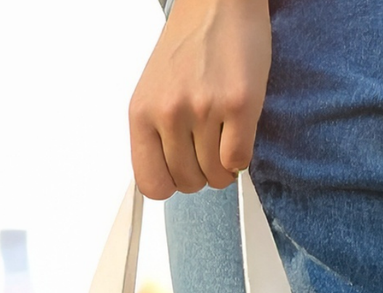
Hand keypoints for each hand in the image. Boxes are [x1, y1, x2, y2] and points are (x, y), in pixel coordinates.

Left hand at [129, 0, 271, 198]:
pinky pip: (238, 160)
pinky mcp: (239, 104)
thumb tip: (166, 180)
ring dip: (223, 166)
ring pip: (216, 176)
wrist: (218, 1)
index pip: (151, 184)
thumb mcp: (154, 92)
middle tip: (208, 149)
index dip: (171, 184)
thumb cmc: (189, 46)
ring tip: (223, 136)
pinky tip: (238, 132)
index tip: (181, 172)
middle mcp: (169, 112)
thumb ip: (155, 135)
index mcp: (141, 113)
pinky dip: (241, 157)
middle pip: (187, 183)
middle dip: (201, 174)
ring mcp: (204, 109)